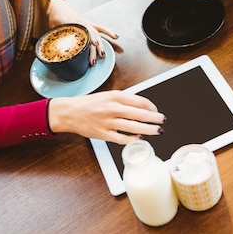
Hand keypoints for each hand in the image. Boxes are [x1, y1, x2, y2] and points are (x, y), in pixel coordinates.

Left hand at [47, 0, 117, 64]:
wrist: (58, 5)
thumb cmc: (54, 16)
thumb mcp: (52, 25)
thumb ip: (57, 35)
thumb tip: (59, 48)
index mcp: (70, 21)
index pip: (80, 30)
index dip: (87, 38)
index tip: (92, 45)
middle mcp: (80, 21)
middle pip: (89, 35)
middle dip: (93, 48)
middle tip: (93, 60)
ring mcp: (85, 22)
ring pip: (95, 33)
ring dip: (100, 44)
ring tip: (102, 55)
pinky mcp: (89, 23)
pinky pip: (100, 28)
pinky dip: (108, 32)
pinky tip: (116, 37)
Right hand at [48, 91, 165, 144]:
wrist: (69, 112)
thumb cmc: (89, 103)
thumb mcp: (107, 95)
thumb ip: (123, 100)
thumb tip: (142, 106)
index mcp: (114, 96)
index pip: (139, 101)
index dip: (151, 106)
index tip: (156, 110)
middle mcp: (112, 108)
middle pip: (139, 114)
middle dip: (154, 118)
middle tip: (163, 120)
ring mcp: (108, 122)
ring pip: (133, 127)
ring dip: (148, 129)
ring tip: (158, 131)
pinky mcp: (103, 134)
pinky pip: (122, 138)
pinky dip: (132, 138)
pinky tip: (140, 137)